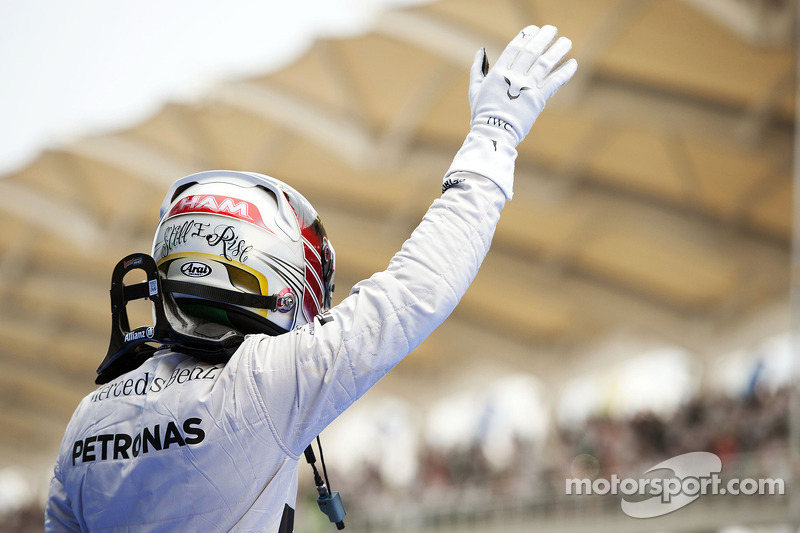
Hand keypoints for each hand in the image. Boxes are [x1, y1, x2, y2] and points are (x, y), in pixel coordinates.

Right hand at [468, 25, 576, 147]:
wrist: (494, 133)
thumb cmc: (483, 113)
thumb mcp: (475, 89)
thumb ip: (478, 69)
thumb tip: (481, 51)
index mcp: (498, 73)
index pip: (515, 48)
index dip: (525, 36)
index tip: (534, 29)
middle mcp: (514, 77)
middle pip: (532, 51)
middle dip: (543, 38)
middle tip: (552, 29)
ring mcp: (527, 88)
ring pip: (545, 63)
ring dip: (558, 50)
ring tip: (566, 41)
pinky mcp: (538, 99)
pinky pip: (554, 82)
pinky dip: (565, 72)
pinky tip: (573, 63)